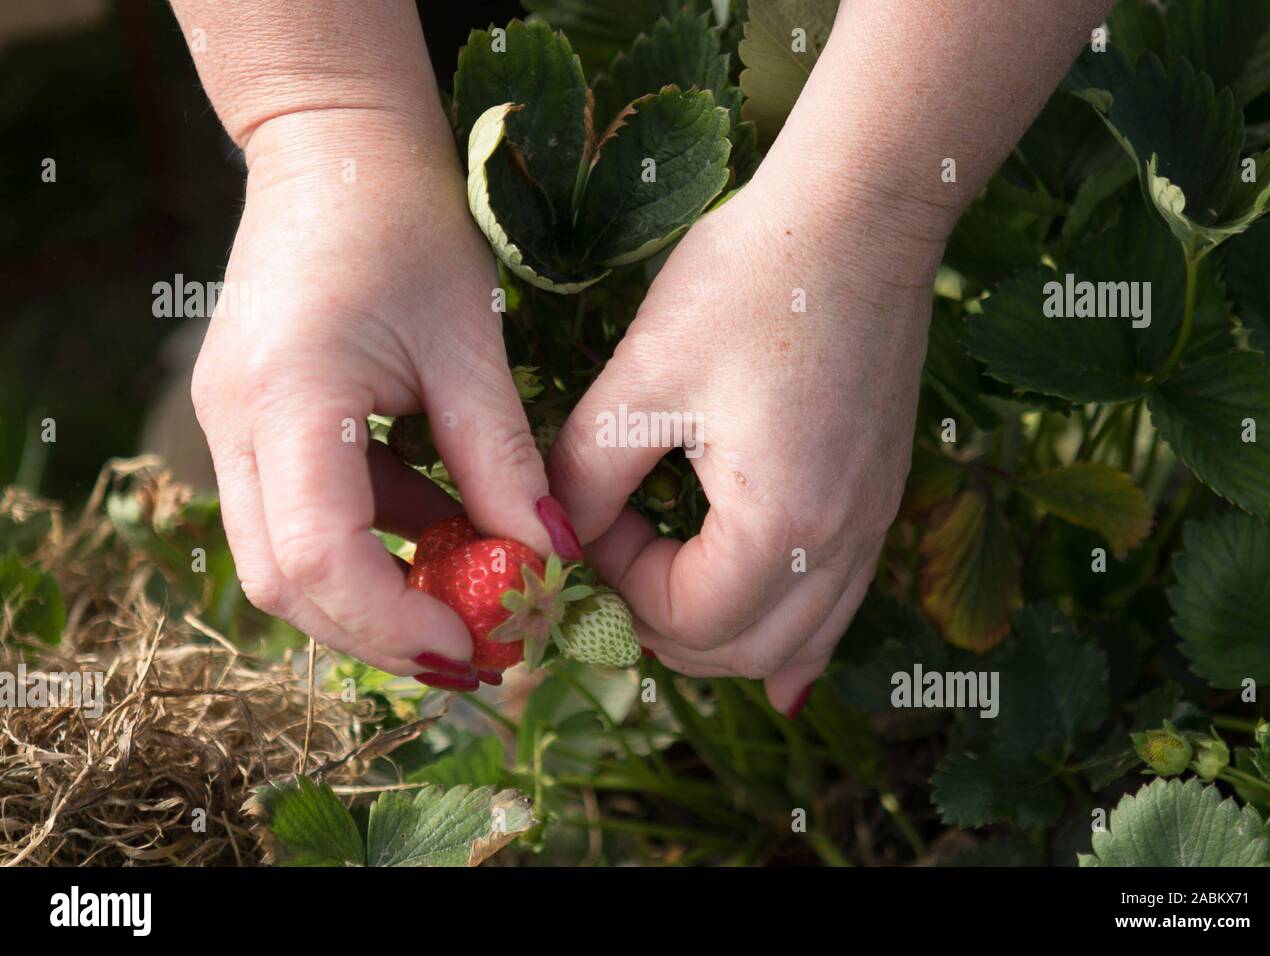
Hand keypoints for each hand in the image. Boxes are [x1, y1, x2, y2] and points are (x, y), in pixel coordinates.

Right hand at [191, 110, 577, 686]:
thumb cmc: (410, 226)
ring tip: (468, 592)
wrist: (335, 150)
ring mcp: (228, 424)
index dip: (395, 623)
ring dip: (375, 591)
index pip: (316, 559)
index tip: (476, 646)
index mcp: (287, 397)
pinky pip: (299, 513)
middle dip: (380, 630)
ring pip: (282, 559)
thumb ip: (503, 462)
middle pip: (283, 582)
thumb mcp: (473, 347)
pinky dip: (370, 540)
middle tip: (474, 648)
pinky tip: (441, 527)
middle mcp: (233, 423)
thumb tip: (545, 560)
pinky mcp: (249, 422)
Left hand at [546, 171, 946, 714]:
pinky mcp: (879, 497)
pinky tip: (763, 630)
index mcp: (781, 524)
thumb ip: (587, 476)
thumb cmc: (746, 284)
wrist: (858, 216)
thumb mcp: (641, 381)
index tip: (590, 519)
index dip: (618, 585)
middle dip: (663, 626)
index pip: (685, 618)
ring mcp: (873, 524)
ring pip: (796, 641)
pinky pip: (838, 601)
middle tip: (612, 566)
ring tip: (667, 591)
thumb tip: (559, 535)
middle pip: (743, 652)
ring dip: (722, 634)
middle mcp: (842, 544)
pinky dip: (788, 625)